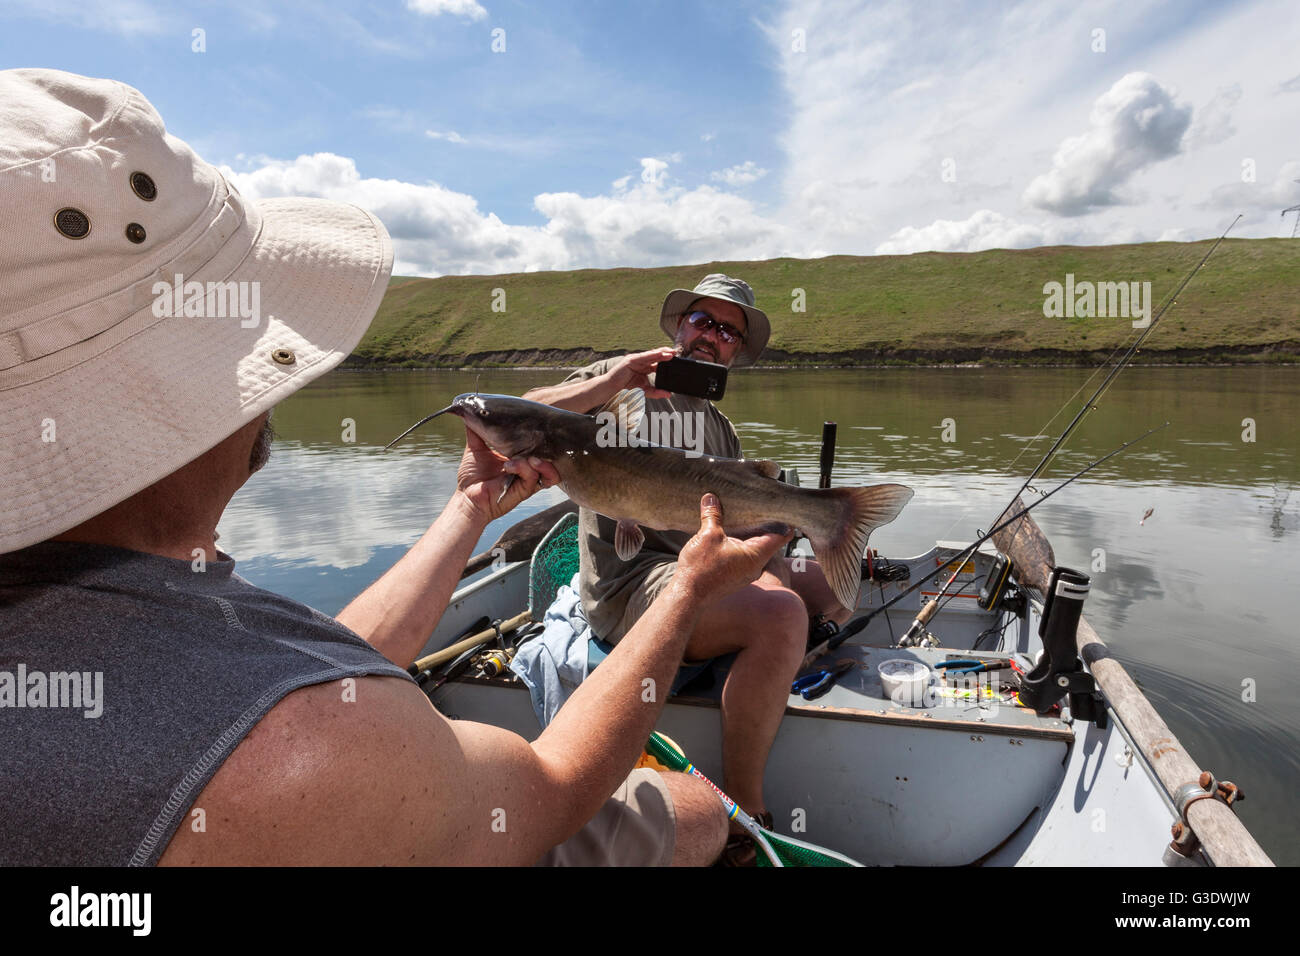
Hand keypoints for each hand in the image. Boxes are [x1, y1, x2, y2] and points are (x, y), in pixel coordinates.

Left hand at [455, 426, 560, 522]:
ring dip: (540, 462)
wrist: (466, 498)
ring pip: (549, 470)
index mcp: (520, 458)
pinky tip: (511, 465)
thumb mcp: (475, 448)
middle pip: (551, 457)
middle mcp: (527, 469)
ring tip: (529, 457)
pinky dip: (524, 469)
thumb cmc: (472, 477)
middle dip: (549, 447)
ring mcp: (528, 480)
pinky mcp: (524, 491)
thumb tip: (469, 410)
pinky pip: (533, 478)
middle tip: (539, 437)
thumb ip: (476, 431)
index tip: (538, 422)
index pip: (538, 445)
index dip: (541, 435)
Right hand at [607, 347, 676, 399]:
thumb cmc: (625, 389)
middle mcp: (641, 363)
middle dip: (666, 354)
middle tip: (677, 353)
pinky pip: (643, 356)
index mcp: (645, 368)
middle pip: (656, 357)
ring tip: (671, 352)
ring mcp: (636, 360)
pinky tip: (660, 353)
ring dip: (661, 353)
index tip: (677, 361)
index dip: (667, 362)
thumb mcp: (644, 391)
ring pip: (651, 355)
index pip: (658, 363)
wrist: (612, 389)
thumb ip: (656, 392)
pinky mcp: (630, 360)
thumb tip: (669, 394)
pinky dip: (652, 355)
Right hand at [674, 494, 792, 603]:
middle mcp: (754, 567)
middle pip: (767, 541)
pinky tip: (728, 537)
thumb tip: (711, 499)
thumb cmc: (701, 570)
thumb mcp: (707, 535)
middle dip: (762, 525)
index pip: (779, 536)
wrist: (687, 595)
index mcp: (755, 556)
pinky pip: (743, 558)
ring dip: (749, 536)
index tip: (786, 510)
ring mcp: (745, 574)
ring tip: (742, 519)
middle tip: (760, 508)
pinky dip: (739, 545)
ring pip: (754, 550)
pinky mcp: (734, 577)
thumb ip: (712, 515)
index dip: (784, 522)